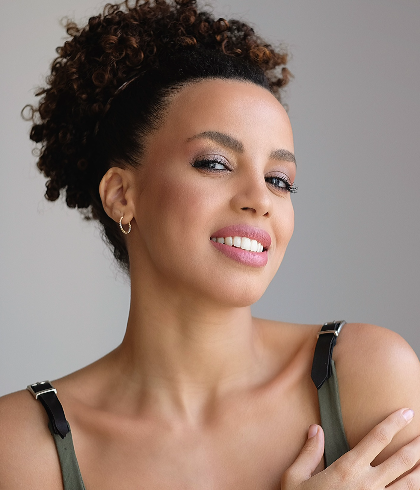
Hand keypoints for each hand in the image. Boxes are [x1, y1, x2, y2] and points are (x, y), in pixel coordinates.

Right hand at [281, 408, 419, 488]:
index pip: (377, 438)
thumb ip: (309, 452)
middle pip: (402, 460)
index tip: (406, 413)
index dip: (394, 423)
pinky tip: (418, 484)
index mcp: (348, 469)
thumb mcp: (295, 478)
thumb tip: (315, 429)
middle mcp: (368, 484)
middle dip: (417, 444)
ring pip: (410, 484)